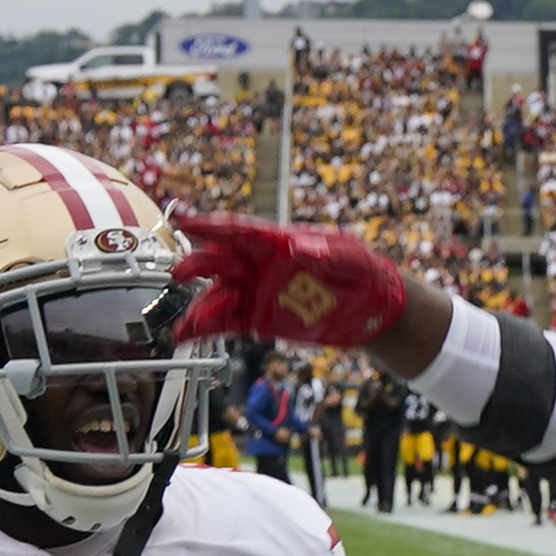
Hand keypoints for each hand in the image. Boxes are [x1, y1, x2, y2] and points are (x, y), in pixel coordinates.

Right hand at [167, 215, 409, 348]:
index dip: (211, 226)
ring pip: (219, 297)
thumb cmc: (363, 272)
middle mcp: (261, 266)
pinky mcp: (262, 320)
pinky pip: (228, 323)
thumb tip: (302, 247)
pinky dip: (206, 329)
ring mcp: (258, 294)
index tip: (185, 220)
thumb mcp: (350, 257)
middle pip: (220, 262)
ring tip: (181, 326)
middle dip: (198, 266)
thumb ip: (327, 251)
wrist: (375, 312)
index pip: (239, 231)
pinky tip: (187, 335)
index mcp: (276, 243)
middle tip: (180, 273)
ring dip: (198, 309)